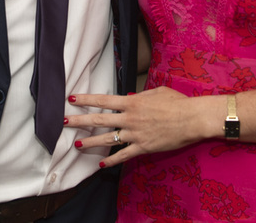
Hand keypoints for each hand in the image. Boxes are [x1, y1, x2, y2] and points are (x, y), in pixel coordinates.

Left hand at [65, 87, 209, 167]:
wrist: (191, 118)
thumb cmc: (176, 102)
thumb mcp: (156, 92)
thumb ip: (140, 96)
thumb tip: (129, 98)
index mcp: (132, 102)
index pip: (103, 100)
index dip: (86, 99)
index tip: (72, 99)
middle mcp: (130, 118)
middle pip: (99, 119)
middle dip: (80, 120)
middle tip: (64, 121)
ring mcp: (135, 134)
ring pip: (107, 139)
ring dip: (90, 142)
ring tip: (76, 145)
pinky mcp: (143, 147)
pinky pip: (123, 155)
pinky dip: (111, 160)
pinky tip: (101, 164)